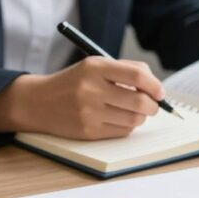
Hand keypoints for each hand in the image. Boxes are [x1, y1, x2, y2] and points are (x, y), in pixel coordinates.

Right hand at [0, 56, 163, 138]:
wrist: (38, 102)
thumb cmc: (74, 82)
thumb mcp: (94, 66)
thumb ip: (125, 70)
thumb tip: (155, 86)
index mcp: (95, 67)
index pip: (137, 75)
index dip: (155, 85)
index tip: (160, 92)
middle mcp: (91, 89)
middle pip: (140, 101)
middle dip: (153, 106)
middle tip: (153, 105)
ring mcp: (89, 112)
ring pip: (134, 119)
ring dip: (140, 117)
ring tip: (133, 111)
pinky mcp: (88, 131)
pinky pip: (122, 132)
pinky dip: (127, 126)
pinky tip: (118, 119)